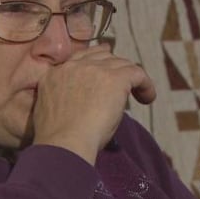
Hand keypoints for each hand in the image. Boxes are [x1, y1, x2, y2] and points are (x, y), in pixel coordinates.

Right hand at [31, 43, 155, 164]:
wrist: (64, 143)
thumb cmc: (58, 140)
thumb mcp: (51, 111)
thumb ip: (65, 99)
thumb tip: (84, 104)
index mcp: (55, 74)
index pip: (80, 57)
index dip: (97, 60)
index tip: (107, 68)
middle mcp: (74, 66)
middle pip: (102, 56)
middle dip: (115, 66)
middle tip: (125, 81)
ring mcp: (95, 69)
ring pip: (121, 64)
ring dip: (131, 78)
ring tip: (139, 96)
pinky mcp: (115, 78)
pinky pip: (137, 73)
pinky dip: (146, 85)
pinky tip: (148, 98)